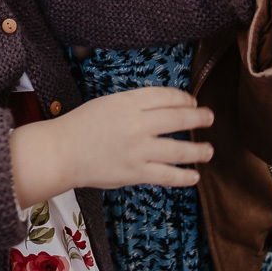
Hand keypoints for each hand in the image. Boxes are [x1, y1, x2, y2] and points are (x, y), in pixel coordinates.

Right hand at [10, 87, 212, 207]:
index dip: (184, 98)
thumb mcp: (108, 103)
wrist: (62, 152)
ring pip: (180, 149)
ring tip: (209, 150)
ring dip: (199, 150)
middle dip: (199, 116)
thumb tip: (164, 109)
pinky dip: (185, 176)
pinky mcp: (136, 172)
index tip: (192, 101)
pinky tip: (194, 176)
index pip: (166, 96)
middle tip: (210, 117)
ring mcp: (138, 149)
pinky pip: (168, 175)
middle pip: (179, 117)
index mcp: (128, 102)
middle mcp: (137, 123)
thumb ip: (135, 105)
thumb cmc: (81, 125)